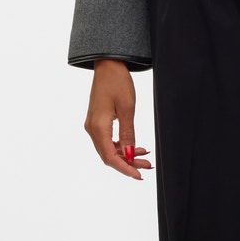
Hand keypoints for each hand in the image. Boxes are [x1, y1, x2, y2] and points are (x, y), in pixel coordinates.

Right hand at [84, 60, 151, 180]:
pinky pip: (107, 140)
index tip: (139, 175)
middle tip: (147, 167)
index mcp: (98, 126)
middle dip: (127, 163)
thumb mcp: (127, 108)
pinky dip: (121, 146)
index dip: (124, 168)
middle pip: (108, 155)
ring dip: (125, 155)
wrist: (108, 65)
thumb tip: (128, 155)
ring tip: (144, 157)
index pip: (110, 156)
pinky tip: (135, 146)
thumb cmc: (117, 82)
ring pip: (108, 149)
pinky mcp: (97, 121)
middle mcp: (92, 128)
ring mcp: (93, 125)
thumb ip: (128, 134)